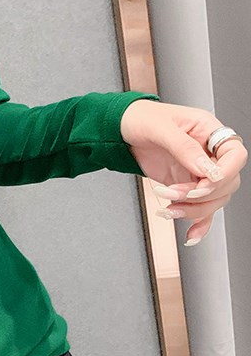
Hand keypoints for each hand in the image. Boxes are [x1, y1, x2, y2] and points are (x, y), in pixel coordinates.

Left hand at [119, 99, 246, 244]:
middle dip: (202, 194)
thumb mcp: (160, 128)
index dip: (224, 172)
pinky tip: (191, 236)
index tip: (203, 181)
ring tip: (168, 208)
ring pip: (214, 200)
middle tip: (176, 193)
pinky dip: (198, 224)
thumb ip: (184, 148)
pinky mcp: (185, 186)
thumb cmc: (141, 118)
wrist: (121, 128)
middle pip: (227, 183)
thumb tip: (206, 170)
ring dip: (193, 209)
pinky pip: (201, 209)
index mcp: (209, 131)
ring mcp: (197, 172)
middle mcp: (208, 153)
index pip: (235, 155)